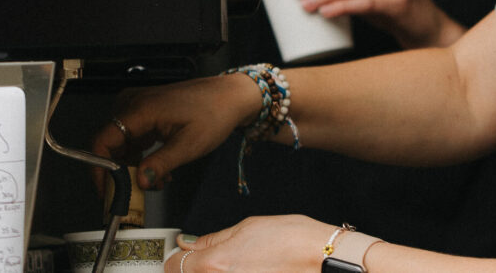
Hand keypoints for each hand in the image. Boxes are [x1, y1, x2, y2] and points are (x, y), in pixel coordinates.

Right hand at [91, 74, 260, 191]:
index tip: (106, 191)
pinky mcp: (148, 110)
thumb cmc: (214, 113)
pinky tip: (158, 169)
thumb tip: (139, 183)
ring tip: (156, 181)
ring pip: (121, 142)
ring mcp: (141, 105)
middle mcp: (135, 103)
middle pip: (109, 143)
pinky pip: (133, 136)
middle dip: (119, 172)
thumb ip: (160, 165)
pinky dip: (141, 155)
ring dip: (133, 166)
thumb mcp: (189, 145)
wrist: (230, 97)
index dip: (99, 170)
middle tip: (133, 193)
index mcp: (141, 109)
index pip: (102, 141)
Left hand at [166, 215, 332, 272]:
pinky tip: (248, 270)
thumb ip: (214, 239)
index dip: (177, 258)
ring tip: (238, 265)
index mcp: (215, 265)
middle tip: (212, 260)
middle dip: (196, 269)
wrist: (321, 259)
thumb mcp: (247, 227)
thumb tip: (191, 244)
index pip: (174, 267)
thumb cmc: (291, 240)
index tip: (182, 255)